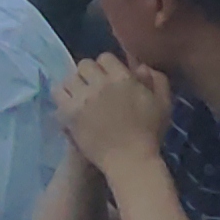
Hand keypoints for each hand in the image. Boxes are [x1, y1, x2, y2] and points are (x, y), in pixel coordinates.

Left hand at [54, 53, 172, 174]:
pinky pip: (57, 93)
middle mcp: (100, 83)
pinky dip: (62, 96)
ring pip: (69, 77)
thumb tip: (140, 66)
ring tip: (79, 96)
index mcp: (122, 78)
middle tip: (93, 89)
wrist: (130, 161)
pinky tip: (69, 105)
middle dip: (89, 74)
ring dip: (74, 84)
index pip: (105, 58)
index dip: (107, 67)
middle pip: (85, 65)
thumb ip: (156, 80)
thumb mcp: (162, 104)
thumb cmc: (149, 134)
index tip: (109, 80)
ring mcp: (83, 98)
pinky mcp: (69, 113)